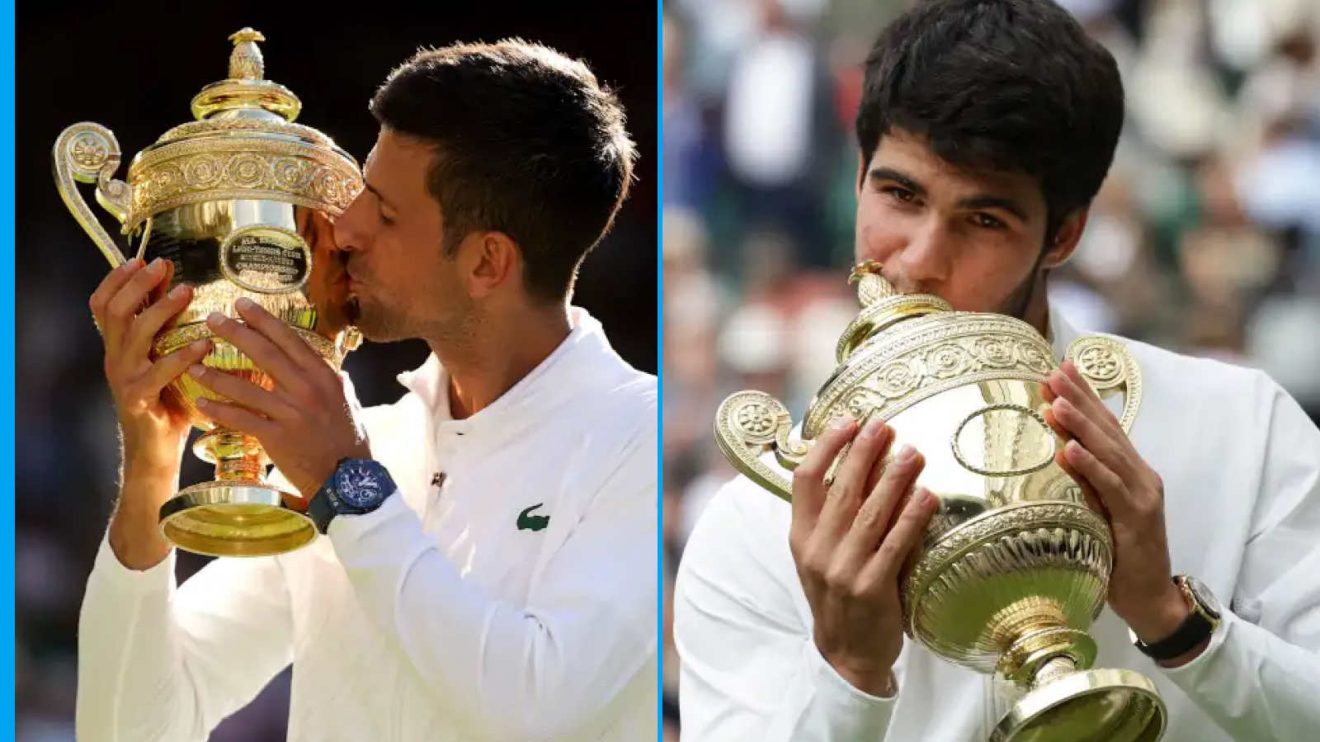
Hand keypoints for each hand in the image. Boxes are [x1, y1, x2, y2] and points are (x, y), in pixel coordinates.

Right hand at [89, 257, 209, 475]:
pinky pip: (158, 373)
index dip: (117, 279)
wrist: (155, 451)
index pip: (102, 304)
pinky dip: (182, 355)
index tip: (141, 258)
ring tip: (189, 293)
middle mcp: (116, 359)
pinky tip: (205, 344)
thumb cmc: (168, 401)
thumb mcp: (164, 357)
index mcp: (118, 346)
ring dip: (162, 310)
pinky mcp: (139, 400)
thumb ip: (166, 326)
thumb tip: (178, 283)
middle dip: (138, 284)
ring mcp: (125, 379)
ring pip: (135, 336)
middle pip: (116, 312)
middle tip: (164, 266)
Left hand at [188, 297, 369, 502]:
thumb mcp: (346, 400)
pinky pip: (240, 418)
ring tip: (194, 364)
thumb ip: (332, 380)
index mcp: (323, 376)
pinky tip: (201, 402)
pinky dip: (219, 409)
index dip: (263, 320)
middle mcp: (307, 389)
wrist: (347, 478)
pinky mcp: (276, 436)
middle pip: (264, 353)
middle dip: (235, 333)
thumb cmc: (348, 439)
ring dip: (216, 374)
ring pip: (245, 386)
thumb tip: (325, 363)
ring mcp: (290, 413)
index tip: (242, 305)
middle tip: (212, 319)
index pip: (289, 340)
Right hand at [790, 416, 939, 695]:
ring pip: (871, 513)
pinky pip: (895, 545)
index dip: (826, 446)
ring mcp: (843, 569)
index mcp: (801, 536)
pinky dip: (912, 517)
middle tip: (885, 425)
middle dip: (864, 452)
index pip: (805, 479)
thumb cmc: (838, 595)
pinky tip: (928, 496)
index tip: (848, 421)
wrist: (845, 654)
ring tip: (913, 452)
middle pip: (842, 489)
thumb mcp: (821, 553)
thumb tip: (861, 464)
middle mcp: (817, 549)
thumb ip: (832, 515)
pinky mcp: (871, 588)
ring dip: (894, 478)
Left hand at [1043, 360, 1188, 645]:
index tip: (1059, 368)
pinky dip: (1090, 468)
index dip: (1083, 395)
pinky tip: (1069, 450)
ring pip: (1108, 453)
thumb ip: (1085, 482)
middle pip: (1106, 430)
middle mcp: (1140, 476)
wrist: (1153, 598)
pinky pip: (1110, 489)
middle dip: (1079, 398)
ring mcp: (1141, 496)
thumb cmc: (1120, 554)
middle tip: (1052, 371)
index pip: (1104, 425)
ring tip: (1055, 401)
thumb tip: (1058, 451)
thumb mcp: (1097, 511)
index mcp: (1130, 471)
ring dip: (1081, 425)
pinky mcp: (1137, 519)